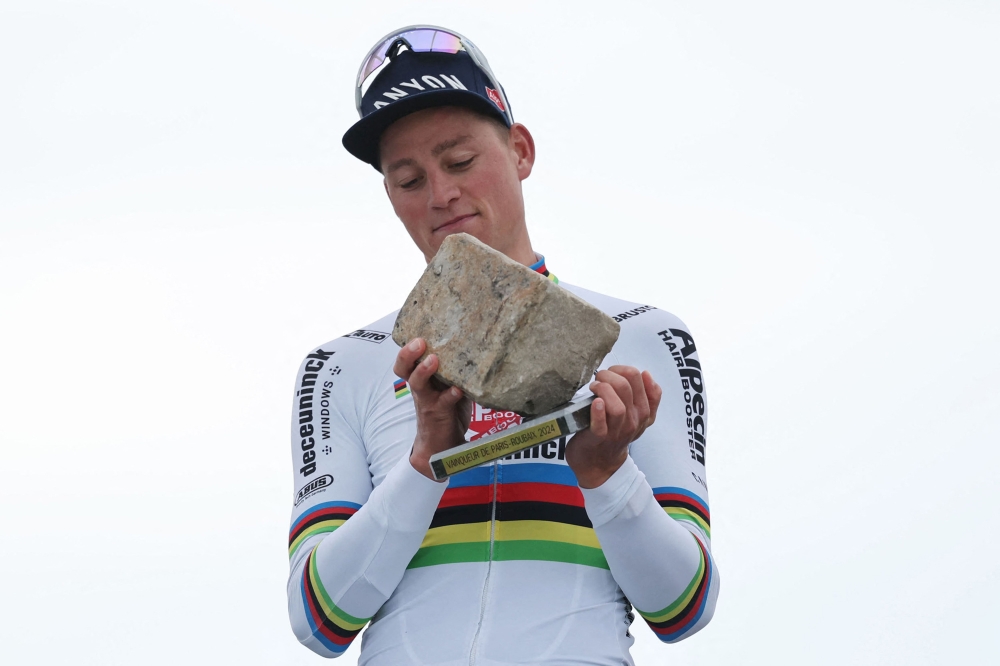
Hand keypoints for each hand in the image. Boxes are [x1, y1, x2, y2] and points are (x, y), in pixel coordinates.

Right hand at [394, 338, 471, 479]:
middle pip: (404, 368)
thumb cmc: (448, 411)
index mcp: (423, 378)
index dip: (408, 347)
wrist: (442, 444)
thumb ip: (459, 372)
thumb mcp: (452, 387)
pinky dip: (451, 394)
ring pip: (417, 383)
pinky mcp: (438, 413)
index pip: (408, 359)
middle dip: (408, 354)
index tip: (417, 333)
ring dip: (424, 370)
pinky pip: (443, 401)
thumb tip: (481, 349)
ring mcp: (428, 400)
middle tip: (419, 342)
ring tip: (433, 360)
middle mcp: (422, 388)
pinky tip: (458, 390)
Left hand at [565, 366, 662, 488]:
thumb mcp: (639, 416)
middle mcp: (634, 420)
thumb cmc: (616, 433)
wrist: (601, 463)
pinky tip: (595, 403)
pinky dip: (598, 412)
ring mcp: (617, 430)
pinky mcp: (599, 438)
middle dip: (609, 375)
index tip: (611, 373)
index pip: (639, 378)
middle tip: (599, 378)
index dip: (621, 369)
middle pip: (626, 386)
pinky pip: (601, 425)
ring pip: (617, 406)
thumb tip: (647, 374)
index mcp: (644, 411)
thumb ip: (650, 397)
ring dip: (603, 389)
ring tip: (594, 387)